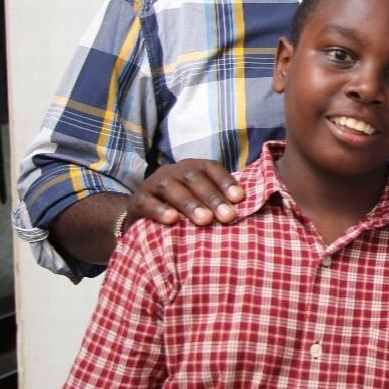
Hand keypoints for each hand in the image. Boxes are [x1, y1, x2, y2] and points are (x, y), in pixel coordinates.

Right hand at [124, 159, 244, 232]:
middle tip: (228, 216)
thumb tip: (251, 209)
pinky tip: (172, 220)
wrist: (142, 217)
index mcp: (192, 168)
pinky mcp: (137, 201)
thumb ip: (220, 202)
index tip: (239, 198)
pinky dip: (159, 211)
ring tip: (205, 220)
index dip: (226, 181)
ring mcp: (153, 184)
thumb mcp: (201, 202)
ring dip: (190, 203)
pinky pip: (147, 203)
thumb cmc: (181, 211)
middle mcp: (173, 172)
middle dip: (212, 196)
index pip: (211, 168)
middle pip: (193, 177)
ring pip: (171, 188)